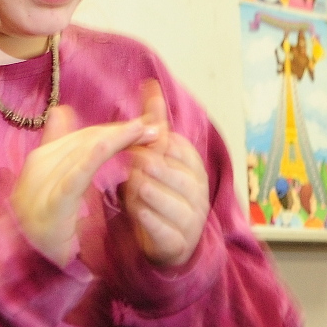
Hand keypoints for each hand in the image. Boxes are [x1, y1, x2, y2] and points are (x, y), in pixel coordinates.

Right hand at [11, 106, 157, 267]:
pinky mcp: (52, 204)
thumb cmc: (46, 225)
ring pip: (85, 151)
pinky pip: (73, 177)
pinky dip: (91, 158)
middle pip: (87, 140)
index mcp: (40, 158)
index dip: (114, 129)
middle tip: (154, 128)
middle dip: (122, 132)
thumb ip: (60, 149)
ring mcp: (42, 184)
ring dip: (119, 139)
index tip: (143, 126)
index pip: (83, 136)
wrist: (28, 263)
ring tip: (147, 134)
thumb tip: (62, 111)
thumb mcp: (54, 185)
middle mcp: (38, 165)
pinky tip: (106, 146)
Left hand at [121, 80, 208, 266]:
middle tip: (129, 161)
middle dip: (151, 167)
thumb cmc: (158, 191)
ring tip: (131, 186)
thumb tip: (150, 83)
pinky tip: (136, 212)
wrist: (168, 241)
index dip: (155, 143)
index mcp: (192, 166)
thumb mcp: (157, 156)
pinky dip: (150, 220)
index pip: (178, 148)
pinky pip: (166, 229)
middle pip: (174, 173)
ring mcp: (191, 218)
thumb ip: (154, 123)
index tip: (134, 141)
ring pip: (171, 201)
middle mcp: (197, 191)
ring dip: (149, 192)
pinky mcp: (179, 242)